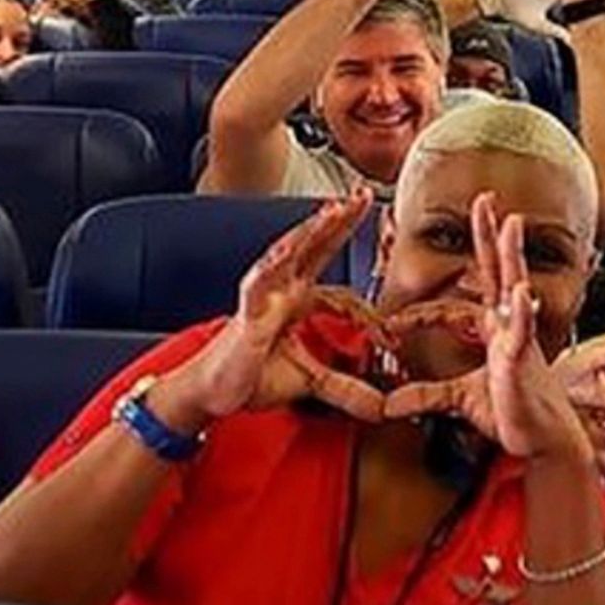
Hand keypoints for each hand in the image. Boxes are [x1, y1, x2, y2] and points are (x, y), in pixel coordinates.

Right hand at [156, 192, 386, 426]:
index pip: (341, 289)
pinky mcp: (246, 313)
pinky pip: (260, 282)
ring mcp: (263, 298)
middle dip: (339, 221)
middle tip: (364, 196)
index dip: (369, 312)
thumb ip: (347, 390)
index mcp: (299, 302)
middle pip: (315, 248)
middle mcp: (282, 292)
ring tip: (334, 208)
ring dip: (312, 230)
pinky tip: (290, 247)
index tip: (392, 337)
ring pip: (290, 254)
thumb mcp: (313, 384)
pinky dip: (275, 263)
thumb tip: (381, 409)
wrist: (212, 396)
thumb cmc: (255, 379)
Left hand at [384, 198, 591, 461]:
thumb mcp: (461, 401)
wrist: (545, 443)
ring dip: (512, 254)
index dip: (425, 312)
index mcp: (496, 333)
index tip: (394, 325)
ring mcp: (519, 340)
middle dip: (491, 236)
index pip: (461, 305)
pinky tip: (519, 290)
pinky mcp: (523, 360)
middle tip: (486, 199)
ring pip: (514, 287)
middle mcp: (509, 328)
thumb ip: (428, 395)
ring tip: (511, 223)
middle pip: (497, 271)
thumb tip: (390, 404)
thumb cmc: (514, 415)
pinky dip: (519, 311)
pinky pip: (522, 330)